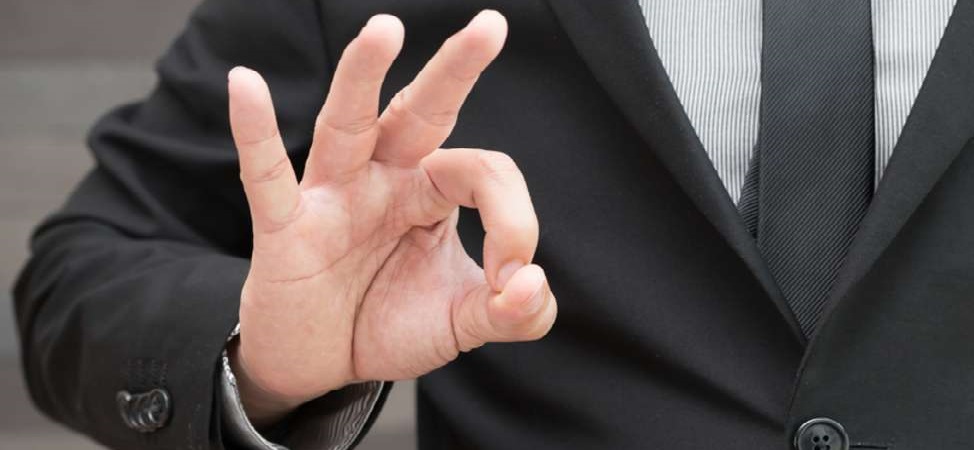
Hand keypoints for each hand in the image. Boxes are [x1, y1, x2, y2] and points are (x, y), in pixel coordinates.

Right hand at [225, 11, 555, 424]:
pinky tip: (245, 86)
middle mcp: (385, 178)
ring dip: (363, 76)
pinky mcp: (286, 229)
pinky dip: (254, 131)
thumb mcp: (464, 322)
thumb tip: (534, 287)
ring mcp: (333, 196)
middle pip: (423, 111)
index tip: (514, 283)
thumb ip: (516, 312)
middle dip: (456, 69)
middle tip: (491, 26)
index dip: (515, 223)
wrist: (318, 366)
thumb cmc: (386, 324)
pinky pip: (267, 176)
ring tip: (386, 29)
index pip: (485, 173)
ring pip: (348, 124)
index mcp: (433, 190)